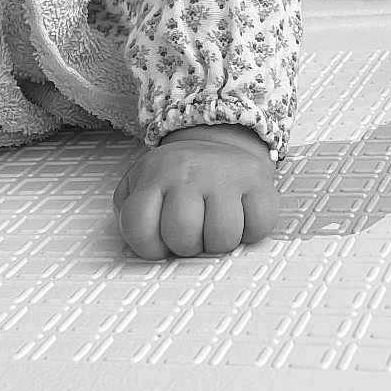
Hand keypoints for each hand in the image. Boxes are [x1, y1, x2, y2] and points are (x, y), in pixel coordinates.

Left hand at [113, 125, 277, 259]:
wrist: (218, 143)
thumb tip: (142, 243)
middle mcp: (189, 172)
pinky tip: (240, 217)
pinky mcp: (259, 182)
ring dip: (218, 243)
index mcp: (155, 176)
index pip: (138, 227)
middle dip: (186, 246)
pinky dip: (250, 232)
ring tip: (214, 226)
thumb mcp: (141, 185)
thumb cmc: (177, 177)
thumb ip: (131, 213)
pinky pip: (258, 227)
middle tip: (191, 233)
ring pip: (222, 237)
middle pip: (182, 235)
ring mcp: (226, 175)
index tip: (159, 241)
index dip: (149, 247)